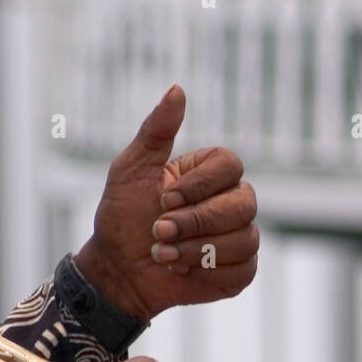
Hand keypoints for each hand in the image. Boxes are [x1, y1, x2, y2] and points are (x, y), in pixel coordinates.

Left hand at [74, 83, 258, 321]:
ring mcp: (239, 236)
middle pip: (244, 203)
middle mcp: (231, 201)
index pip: (231, 165)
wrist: (117, 269)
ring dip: (196, 250)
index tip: (165, 199)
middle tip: (159, 231)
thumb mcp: (130, 169)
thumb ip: (156, 131)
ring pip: (244, 238)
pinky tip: (183, 272)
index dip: (200, 185)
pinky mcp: (239, 271)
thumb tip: (177, 88)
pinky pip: (243, 269)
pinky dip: (208, 273)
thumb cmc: (122, 217)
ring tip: (164, 254)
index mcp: (210, 173)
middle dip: (196, 222)